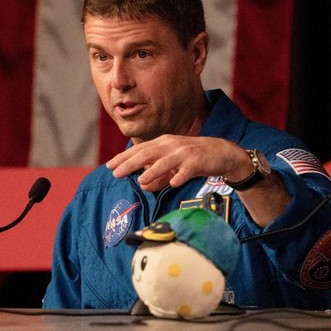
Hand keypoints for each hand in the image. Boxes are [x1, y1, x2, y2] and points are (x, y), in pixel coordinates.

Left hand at [106, 135, 251, 191]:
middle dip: (131, 163)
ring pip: (166, 161)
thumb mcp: (173, 167)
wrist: (221, 154)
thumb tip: (143, 186)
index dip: (123, 157)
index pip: (139, 150)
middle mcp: (172, 145)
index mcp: (163, 144)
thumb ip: (158, 177)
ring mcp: (185, 153)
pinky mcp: (198, 162)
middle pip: (148, 153)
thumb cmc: (194, 160)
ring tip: (141, 180)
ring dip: (153, 171)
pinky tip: (173, 183)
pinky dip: (180, 176)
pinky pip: (187, 170)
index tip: (109, 166)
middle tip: (116, 173)